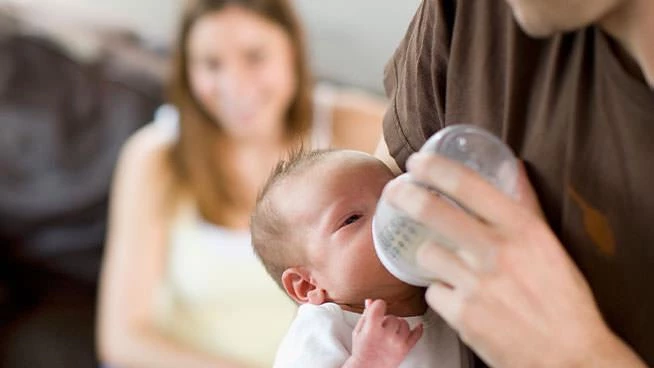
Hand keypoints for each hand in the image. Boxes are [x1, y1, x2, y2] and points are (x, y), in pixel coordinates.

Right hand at [347, 299, 422, 367]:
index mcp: (371, 329)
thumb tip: (370, 301)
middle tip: (381, 327)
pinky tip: (418, 326)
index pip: (379, 305)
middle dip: (387, 320)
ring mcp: (397, 342)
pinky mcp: (405, 349)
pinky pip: (416, 336)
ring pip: (404, 323)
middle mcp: (386, 335)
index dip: (378, 305)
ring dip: (398, 325)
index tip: (377, 307)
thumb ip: (365, 315)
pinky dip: (418, 330)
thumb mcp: (358, 331)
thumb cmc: (361, 351)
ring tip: (391, 332)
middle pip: (393, 316)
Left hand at [381, 153, 646, 367]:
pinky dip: (442, 293)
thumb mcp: (550, 245)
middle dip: (404, 196)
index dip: (434, 168)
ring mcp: (476, 285)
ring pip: (427, 254)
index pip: (468, 185)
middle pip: (431, 211)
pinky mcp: (462, 316)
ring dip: (432, 257)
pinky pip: (433, 292)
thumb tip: (514, 168)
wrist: (569, 356)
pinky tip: (459, 297)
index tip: (417, 162)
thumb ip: (526, 206)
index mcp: (522, 229)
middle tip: (394, 192)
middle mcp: (496, 252)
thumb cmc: (563, 298)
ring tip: (448, 264)